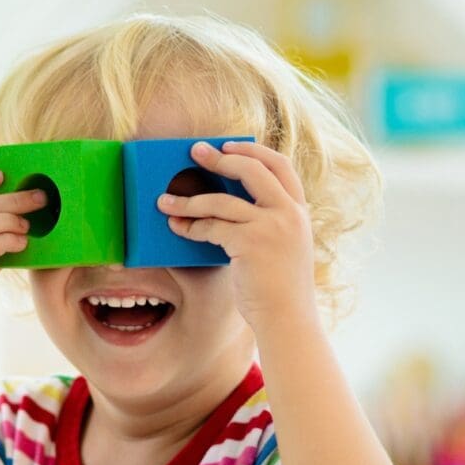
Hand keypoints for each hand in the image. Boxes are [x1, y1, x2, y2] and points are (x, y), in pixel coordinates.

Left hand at [156, 140, 316, 324]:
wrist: (289, 319)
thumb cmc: (280, 289)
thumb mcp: (284, 247)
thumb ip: (268, 223)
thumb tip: (227, 205)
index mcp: (299, 211)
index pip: (281, 165)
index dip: (254, 151)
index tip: (230, 145)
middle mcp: (289, 213)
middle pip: (253, 169)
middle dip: (220, 157)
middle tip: (194, 151)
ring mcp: (272, 226)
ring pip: (223, 201)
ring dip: (189, 201)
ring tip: (165, 200)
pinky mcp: (251, 243)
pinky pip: (213, 227)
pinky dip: (191, 226)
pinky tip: (177, 227)